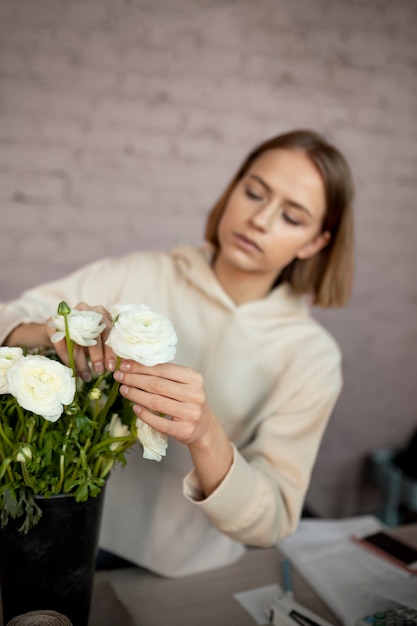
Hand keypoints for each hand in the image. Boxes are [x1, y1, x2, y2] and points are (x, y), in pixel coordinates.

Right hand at [47, 302, 116, 380]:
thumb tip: (121, 365)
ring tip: (86, 377)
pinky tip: (73, 371)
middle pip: (94, 334)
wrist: (57, 331)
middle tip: (99, 371)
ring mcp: (69, 315)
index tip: (111, 367)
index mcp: (102, 313)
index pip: (109, 332)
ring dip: (82, 362)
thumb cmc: (85, 338)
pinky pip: (61, 343)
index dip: (110, 350)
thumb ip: (108, 347)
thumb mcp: (98, 340)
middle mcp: (87, 310)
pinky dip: (67, 358)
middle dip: (97, 356)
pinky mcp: (53, 322)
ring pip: (77, 341)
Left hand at [115, 360, 233, 495]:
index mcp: (194, 378)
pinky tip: (135, 408)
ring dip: (136, 395)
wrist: (204, 427)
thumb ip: (165, 375)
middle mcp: (195, 395)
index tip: (124, 364)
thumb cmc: (189, 401)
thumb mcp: (184, 384)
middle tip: (119, 376)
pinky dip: (145, 415)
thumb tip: (133, 365)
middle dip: (134, 379)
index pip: (163, 369)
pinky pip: (159, 422)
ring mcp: (190, 413)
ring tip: (123, 390)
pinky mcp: (183, 430)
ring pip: (156, 402)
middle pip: (157, 385)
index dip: (141, 367)